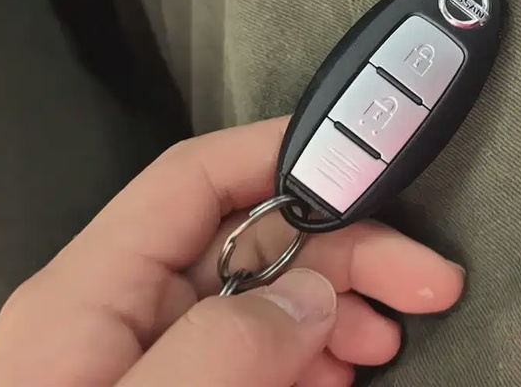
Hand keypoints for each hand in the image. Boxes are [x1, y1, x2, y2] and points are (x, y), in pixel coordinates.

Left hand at [0, 116, 463, 386]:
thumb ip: (219, 352)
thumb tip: (314, 298)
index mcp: (95, 291)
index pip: (193, 180)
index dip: (279, 155)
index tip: (368, 168)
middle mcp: (130, 310)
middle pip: (251, 239)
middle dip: (343, 250)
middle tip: (424, 282)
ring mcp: (163, 357)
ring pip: (266, 297)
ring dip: (338, 306)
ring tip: (384, 342)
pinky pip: (261, 354)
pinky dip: (312, 356)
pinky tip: (342, 375)